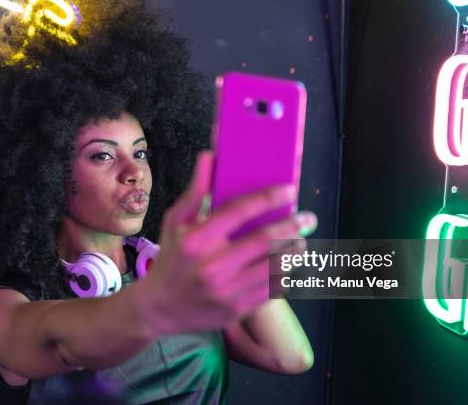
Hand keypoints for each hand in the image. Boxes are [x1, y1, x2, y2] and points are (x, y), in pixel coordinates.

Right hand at [138, 150, 316, 334]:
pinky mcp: (237, 310)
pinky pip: (272, 289)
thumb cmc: (171, 259)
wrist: (160, 309)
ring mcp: (226, 292)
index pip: (240, 211)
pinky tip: (288, 264)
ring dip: (294, 250)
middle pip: (265, 240)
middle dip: (292, 225)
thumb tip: (210, 156)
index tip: (289, 191)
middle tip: (307, 217)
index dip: (269, 198)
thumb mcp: (175, 222)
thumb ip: (196, 191)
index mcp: (196, 240)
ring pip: (275, 266)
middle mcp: (212, 267)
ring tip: (301, 240)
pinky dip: (285, 273)